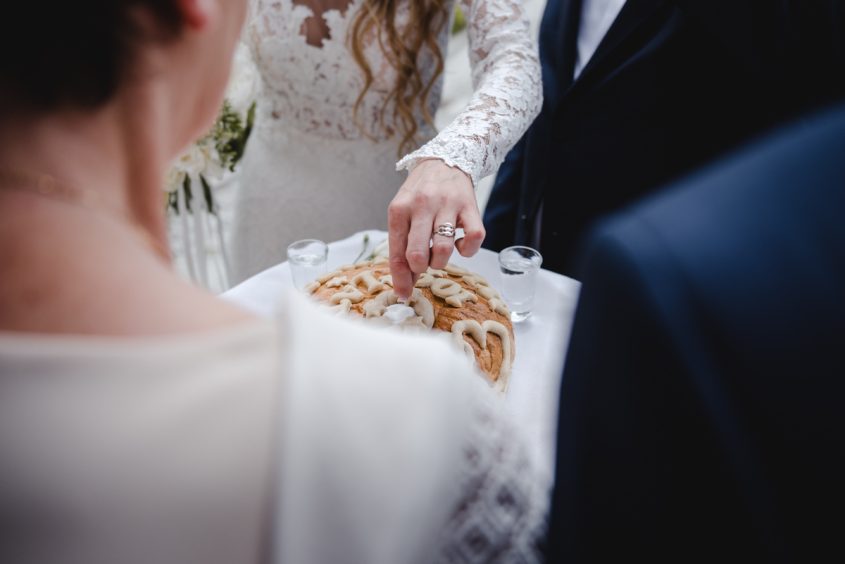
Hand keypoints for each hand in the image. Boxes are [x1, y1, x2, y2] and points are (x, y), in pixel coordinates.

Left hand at [388, 158, 484, 298]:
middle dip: (420, 268)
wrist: (445, 160)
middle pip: (417, 254)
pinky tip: (461, 245)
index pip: (396, 253)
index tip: (403, 294)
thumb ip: (402, 246)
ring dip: (441, 262)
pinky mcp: (470, 207)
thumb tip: (405, 284)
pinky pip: (474, 238)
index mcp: (399, 210)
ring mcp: (448, 205)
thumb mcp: (403, 213)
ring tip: (439, 253)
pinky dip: (467, 250)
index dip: (400, 279)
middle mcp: (422, 206)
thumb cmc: (420, 193)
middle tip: (424, 263)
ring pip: (443, 250)